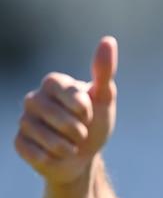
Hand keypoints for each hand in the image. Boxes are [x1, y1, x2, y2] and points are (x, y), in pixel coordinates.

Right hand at [15, 36, 118, 184]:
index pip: (62, 89)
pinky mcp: (19, 143)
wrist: (85, 157)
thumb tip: (109, 40)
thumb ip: (104, 72)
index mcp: (53, 84)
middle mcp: (34, 98)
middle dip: (77, 130)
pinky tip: (57, 155)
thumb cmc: (95, 124)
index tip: (88, 113)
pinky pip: (35, 152)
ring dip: (67, 146)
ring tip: (72, 145)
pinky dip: (52, 158)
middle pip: (55, 115)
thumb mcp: (104, 99)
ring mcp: (25, 121)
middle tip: (82, 132)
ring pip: (45, 136)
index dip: (80, 106)